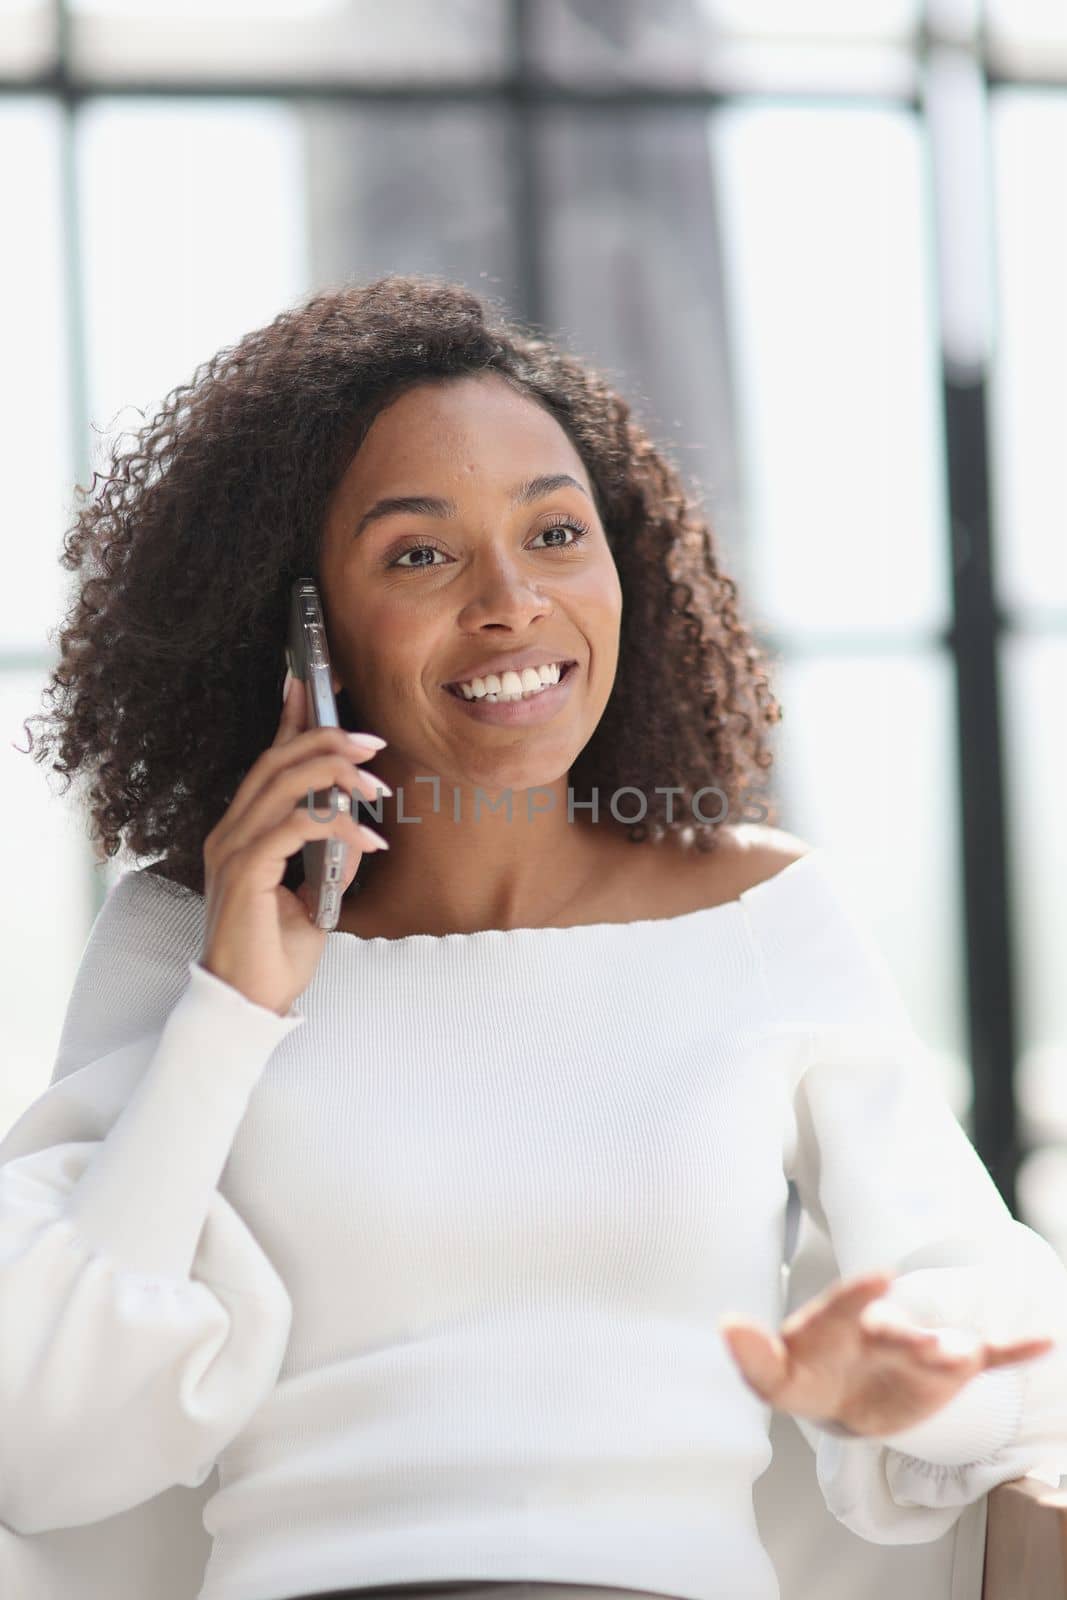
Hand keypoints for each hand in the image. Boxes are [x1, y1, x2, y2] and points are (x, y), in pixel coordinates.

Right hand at [199, 672, 389, 1015]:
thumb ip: (331, 859)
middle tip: (372, 741)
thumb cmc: (277, 955)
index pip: (268, 762)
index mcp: (242, 832)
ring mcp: (232, 850)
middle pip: (275, 761)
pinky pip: (294, 828)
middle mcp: (230, 832)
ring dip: (335, 775)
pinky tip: (368, 840)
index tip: (316, 685)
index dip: (292, 720)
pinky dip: (336, 826)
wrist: (250, 1004)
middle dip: (326, 739)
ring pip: (282, 785)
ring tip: (377, 784)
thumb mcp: (317, 897)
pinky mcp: (244, 871)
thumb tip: (359, 829)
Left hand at [718, 1269, 1055, 1437]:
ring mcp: (917, 1348)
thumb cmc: (805, 1374)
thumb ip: (755, 1356)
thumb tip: (725, 1326)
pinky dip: (1012, 1350)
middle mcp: (883, 1327)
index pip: (846, 1304)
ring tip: (964, 1356)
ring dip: (951, 1352)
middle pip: (897, 1330)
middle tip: (920, 1344)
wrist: (840, 1394)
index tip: (880, 1276)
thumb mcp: (775, 1377)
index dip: (860, 1294)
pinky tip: (1044, 1340)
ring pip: (939, 1348)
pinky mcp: (945, 1371)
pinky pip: (983, 1357)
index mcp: (839, 1320)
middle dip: (907, 1336)